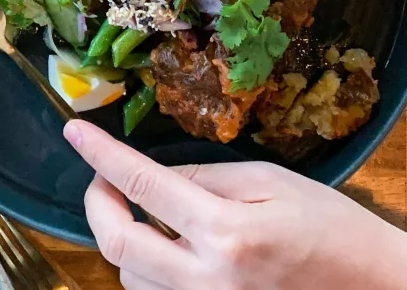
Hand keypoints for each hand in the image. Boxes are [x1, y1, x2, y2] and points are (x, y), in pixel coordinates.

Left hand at [63, 119, 406, 289]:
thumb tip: (153, 174)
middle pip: (118, 242)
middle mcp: (208, 280)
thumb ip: (205, 177)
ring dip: (121, 239)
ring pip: (129, 276)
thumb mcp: (271, 183)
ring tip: (140, 212)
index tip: (75, 131)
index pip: (142, 185)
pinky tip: (162, 247)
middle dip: (98, 203)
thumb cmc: (332, 230)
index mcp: (227, 233)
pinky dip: (145, 270)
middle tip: (102, 179)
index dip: (101, 155)